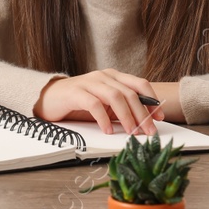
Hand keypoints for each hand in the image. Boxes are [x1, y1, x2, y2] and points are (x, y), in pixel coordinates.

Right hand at [35, 69, 160, 134]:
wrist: (48, 98)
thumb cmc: (79, 102)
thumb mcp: (104, 104)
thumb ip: (121, 108)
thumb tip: (143, 122)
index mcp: (113, 76)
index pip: (140, 84)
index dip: (152, 100)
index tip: (160, 117)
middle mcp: (103, 76)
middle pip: (130, 93)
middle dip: (142, 114)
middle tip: (148, 131)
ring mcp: (89, 82)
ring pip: (115, 97)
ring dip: (126, 117)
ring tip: (131, 132)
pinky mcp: (76, 93)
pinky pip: (94, 104)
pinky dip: (104, 119)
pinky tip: (108, 130)